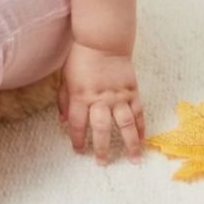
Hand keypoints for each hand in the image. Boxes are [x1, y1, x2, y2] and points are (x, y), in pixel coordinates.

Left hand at [57, 41, 145, 164]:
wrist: (102, 42)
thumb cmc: (80, 59)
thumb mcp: (65, 78)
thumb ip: (63, 100)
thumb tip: (61, 121)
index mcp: (80, 96)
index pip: (77, 123)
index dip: (77, 139)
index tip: (79, 150)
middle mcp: (99, 99)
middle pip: (101, 128)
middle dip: (102, 148)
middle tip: (103, 162)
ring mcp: (118, 96)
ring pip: (125, 124)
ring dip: (129, 143)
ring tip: (133, 159)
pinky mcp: (132, 91)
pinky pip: (138, 113)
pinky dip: (141, 128)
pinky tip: (143, 140)